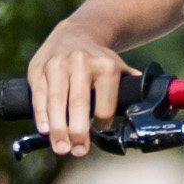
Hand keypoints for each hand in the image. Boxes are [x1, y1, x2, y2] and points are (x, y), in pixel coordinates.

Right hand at [23, 26, 134, 156]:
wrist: (76, 32)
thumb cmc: (98, 60)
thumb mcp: (118, 68)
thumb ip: (129, 89)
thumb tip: (145, 111)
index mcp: (105, 66)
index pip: (104, 105)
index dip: (102, 124)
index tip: (99, 132)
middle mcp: (81, 62)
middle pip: (80, 104)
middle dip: (78, 132)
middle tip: (78, 152)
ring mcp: (58, 64)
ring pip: (56, 101)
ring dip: (58, 128)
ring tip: (60, 148)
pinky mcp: (39, 67)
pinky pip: (39, 94)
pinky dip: (41, 114)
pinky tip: (44, 130)